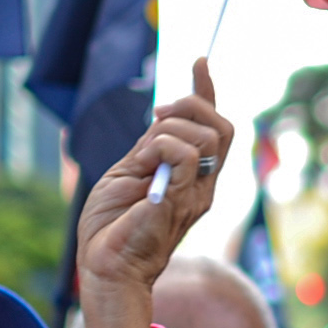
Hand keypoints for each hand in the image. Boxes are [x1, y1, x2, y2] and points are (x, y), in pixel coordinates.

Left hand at [74, 58, 230, 327]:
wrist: (106, 267)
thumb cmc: (111, 227)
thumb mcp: (129, 172)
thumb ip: (151, 150)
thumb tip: (162, 122)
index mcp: (191, 177)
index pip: (213, 129)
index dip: (207, 90)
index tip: (199, 60)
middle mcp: (203, 184)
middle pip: (221, 126)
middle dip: (192, 103)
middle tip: (156, 116)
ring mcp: (197, 193)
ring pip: (203, 135)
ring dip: (167, 129)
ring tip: (142, 156)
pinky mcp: (183, 200)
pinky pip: (182, 152)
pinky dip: (159, 146)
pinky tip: (145, 167)